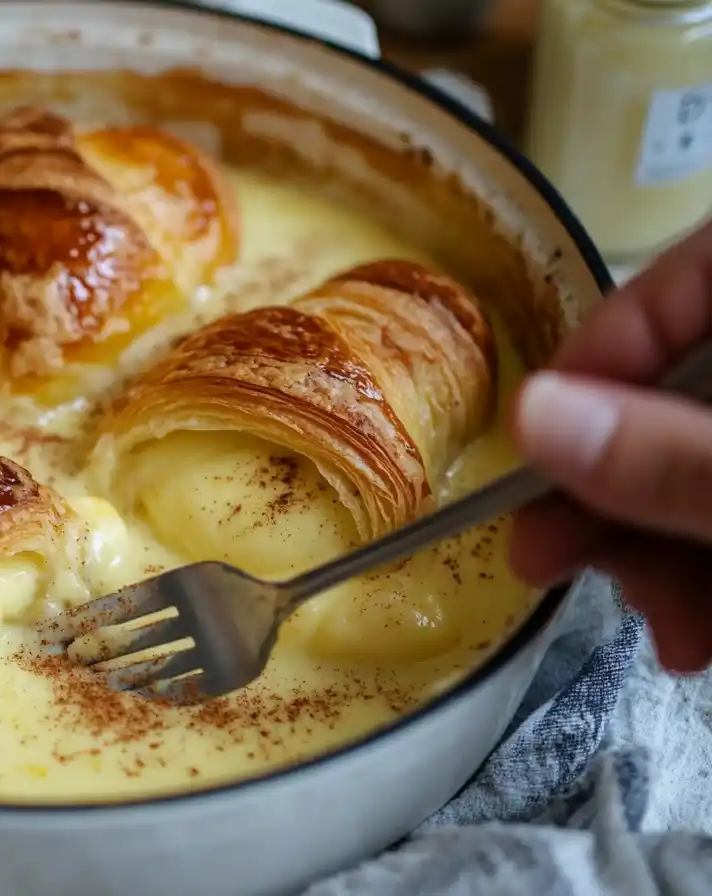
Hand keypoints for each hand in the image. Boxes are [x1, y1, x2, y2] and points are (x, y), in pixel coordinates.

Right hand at [510, 219, 711, 672]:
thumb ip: (670, 458)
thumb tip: (533, 418)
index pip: (697, 274)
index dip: (607, 349)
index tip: (540, 436)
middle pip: (688, 392)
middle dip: (621, 492)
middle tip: (548, 561)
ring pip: (707, 464)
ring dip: (663, 551)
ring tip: (663, 631)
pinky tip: (702, 633)